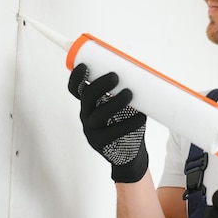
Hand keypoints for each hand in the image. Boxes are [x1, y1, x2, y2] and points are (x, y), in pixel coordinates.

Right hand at [68, 63, 147, 182]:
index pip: (75, 89)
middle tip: (115, 76)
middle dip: (100, 85)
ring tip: (129, 94)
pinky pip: (114, 132)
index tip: (85, 65)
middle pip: (87, 97)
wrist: (129, 152)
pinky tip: (141, 117)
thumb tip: (142, 70)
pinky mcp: (104, 143)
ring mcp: (93, 130)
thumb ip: (124, 90)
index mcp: (88, 103)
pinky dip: (129, 123)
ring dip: (114, 103)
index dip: (77, 77)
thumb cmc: (125, 120)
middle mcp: (87, 115)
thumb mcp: (120, 104)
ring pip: (99, 115)